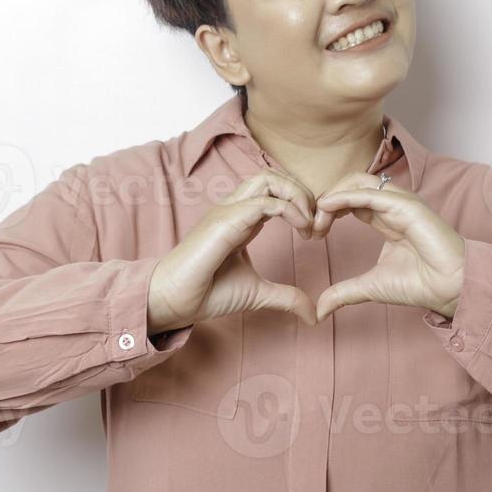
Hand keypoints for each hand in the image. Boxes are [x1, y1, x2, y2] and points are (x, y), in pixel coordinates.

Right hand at [147, 168, 318, 332]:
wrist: (175, 301)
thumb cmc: (208, 293)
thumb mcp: (258, 294)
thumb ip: (286, 297)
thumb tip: (312, 315)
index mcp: (241, 219)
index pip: (274, 190)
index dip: (300, 204)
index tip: (315, 233)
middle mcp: (234, 209)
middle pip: (272, 176)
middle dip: (302, 192)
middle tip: (316, 222)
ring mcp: (228, 211)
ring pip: (268, 178)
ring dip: (297, 195)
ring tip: (309, 223)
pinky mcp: (226, 221)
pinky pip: (265, 202)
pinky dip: (290, 210)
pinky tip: (302, 230)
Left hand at [308, 172, 465, 322]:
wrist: (449, 288)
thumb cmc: (420, 284)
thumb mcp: (370, 287)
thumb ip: (343, 293)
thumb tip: (319, 311)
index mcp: (385, 218)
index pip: (349, 200)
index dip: (328, 211)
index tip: (313, 233)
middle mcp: (392, 206)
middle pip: (350, 185)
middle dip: (326, 200)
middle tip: (312, 225)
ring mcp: (401, 202)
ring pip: (358, 182)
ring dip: (332, 196)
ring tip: (318, 218)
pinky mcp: (407, 205)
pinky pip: (371, 193)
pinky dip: (345, 196)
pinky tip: (327, 207)